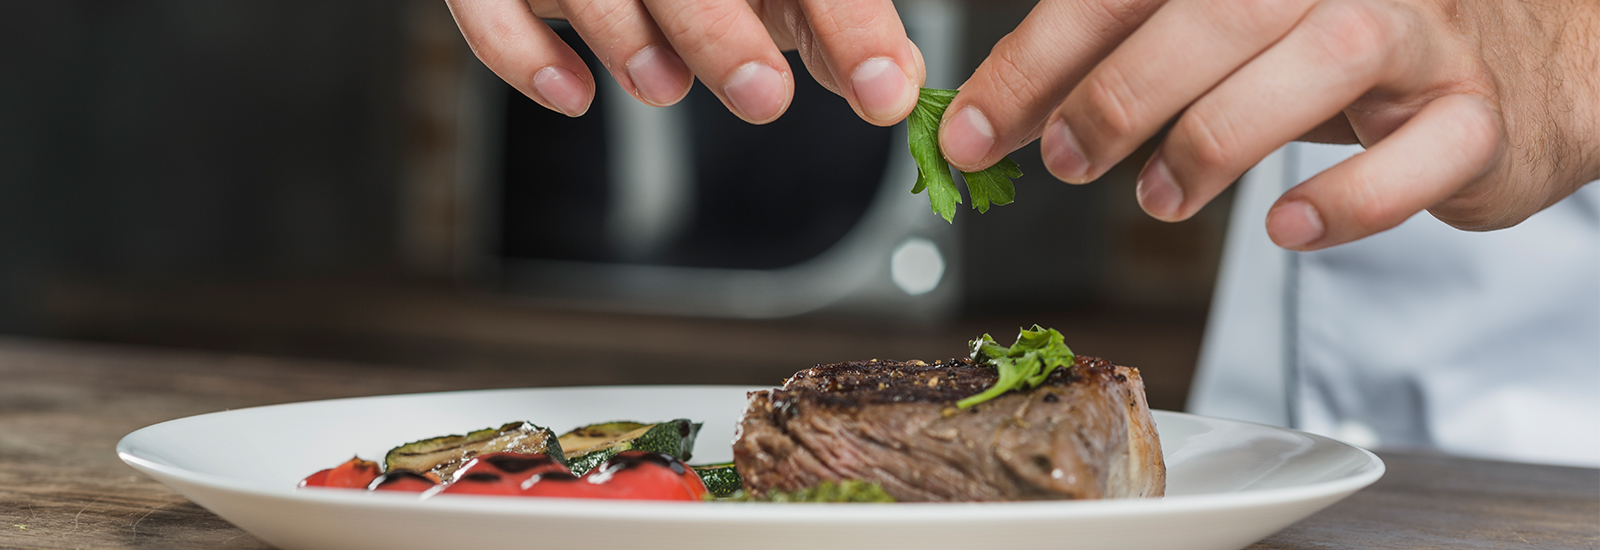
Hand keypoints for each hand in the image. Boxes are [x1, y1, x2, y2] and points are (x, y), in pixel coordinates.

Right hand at [445, 0, 925, 125]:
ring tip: (665, 89)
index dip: (848, 20)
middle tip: (765, 98)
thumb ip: (829, 18)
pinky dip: (520, 51)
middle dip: (718, 29)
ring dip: (625, 36)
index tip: (883, 89)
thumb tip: (893, 80)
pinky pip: (485, 0)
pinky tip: (572, 96)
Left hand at [939, 0, 1599, 249]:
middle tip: (1062, 158)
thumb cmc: (1331, 46)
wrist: (1506, 63)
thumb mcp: (1224, 27)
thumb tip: (995, 108)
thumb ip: (1122, 48)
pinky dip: (1345, 199)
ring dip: (1214, 138)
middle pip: (1220, 8)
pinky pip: (1419, 156)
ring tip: (1158, 197)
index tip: (971, 128)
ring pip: (1322, 60)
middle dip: (1117, 93)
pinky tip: (1284, 226)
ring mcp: (1422, 36)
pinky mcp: (1476, 117)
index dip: (1039, 56)